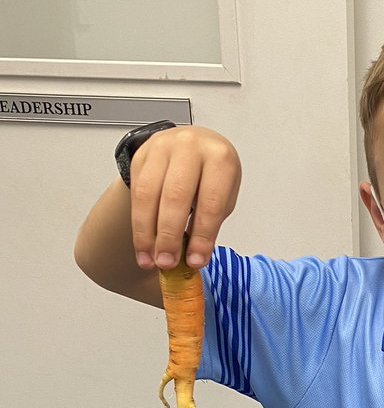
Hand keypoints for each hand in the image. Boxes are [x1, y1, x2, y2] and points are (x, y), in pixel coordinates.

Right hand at [129, 126, 241, 271]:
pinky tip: (142, 245)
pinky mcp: (141, 156)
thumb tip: (192, 258)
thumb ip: (209, 224)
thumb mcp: (223, 196)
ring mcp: (162, 147)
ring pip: (148, 194)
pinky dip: (138, 223)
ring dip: (146, 233)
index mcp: (220, 158)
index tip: (195, 261)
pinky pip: (135, 192)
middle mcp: (190, 146)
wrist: (193, 145)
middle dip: (169, 235)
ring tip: (149, 260)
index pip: (211, 202)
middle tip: (166, 263)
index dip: (202, 236)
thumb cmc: (213, 175)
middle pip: (175, 196)